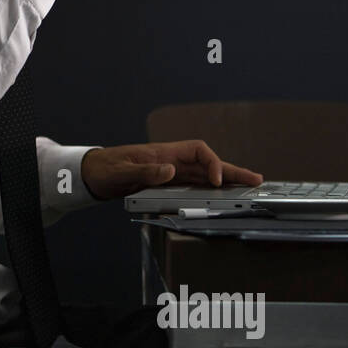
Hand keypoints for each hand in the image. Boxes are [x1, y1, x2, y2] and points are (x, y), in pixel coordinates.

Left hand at [79, 140, 263, 200]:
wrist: (92, 175)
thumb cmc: (104, 169)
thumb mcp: (121, 171)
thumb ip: (145, 171)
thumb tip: (170, 171)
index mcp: (163, 153)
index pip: (198, 151)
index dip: (211, 163)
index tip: (215, 180)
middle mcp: (171, 161)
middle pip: (207, 164)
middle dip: (231, 171)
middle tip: (256, 179)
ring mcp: (170, 174)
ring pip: (204, 176)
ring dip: (226, 182)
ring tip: (248, 188)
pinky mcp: (166, 185)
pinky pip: (193, 187)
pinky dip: (210, 191)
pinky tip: (221, 196)